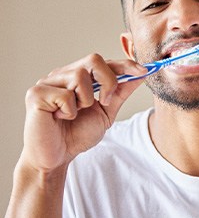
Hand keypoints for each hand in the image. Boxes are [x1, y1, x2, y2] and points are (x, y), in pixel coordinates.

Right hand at [21, 53, 145, 172]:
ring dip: (86, 100)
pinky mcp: (36, 94)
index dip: (125, 65)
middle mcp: (63, 75)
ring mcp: (48, 82)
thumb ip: (120, 92)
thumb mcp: (106, 112)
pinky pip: (65, 95)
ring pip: (80, 75)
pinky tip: (61, 118)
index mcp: (78, 77)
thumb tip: (140, 75)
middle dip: (108, 81)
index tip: (143, 71)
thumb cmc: (77, 134)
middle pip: (93, 59)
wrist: (55, 158)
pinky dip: (70, 111)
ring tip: (75, 114)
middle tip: (104, 102)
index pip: (104, 62)